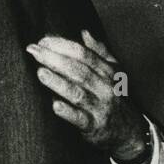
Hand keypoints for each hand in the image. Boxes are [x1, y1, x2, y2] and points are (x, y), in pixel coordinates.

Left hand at [26, 30, 147, 162]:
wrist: (129, 131)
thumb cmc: (114, 97)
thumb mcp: (113, 73)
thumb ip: (99, 52)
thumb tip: (84, 32)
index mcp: (107, 72)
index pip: (84, 54)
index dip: (63, 45)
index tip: (43, 41)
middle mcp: (105, 87)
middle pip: (78, 70)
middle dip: (55, 59)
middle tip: (34, 51)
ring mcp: (100, 107)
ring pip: (77, 93)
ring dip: (58, 83)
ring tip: (41, 72)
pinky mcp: (94, 126)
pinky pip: (80, 119)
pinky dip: (68, 112)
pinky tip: (54, 105)